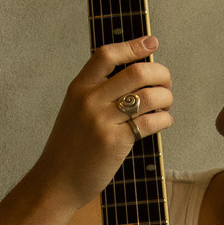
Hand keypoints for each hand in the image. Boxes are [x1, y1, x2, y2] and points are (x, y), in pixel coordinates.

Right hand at [31, 35, 172, 207]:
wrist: (56, 182)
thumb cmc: (70, 148)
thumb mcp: (74, 111)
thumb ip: (97, 93)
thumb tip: (134, 77)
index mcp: (78, 89)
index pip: (107, 55)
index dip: (133, 46)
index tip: (151, 42)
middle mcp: (90, 101)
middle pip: (136, 73)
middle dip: (160, 73)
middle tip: (166, 81)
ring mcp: (102, 122)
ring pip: (148, 96)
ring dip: (165, 97)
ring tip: (166, 102)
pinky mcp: (115, 142)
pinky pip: (150, 122)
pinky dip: (164, 118)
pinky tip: (164, 121)